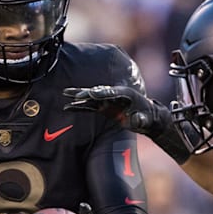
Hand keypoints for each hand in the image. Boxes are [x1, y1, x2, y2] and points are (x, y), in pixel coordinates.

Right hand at [63, 85, 191, 162]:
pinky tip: (68, 107)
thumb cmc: (147, 117)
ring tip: (65, 93)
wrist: (146, 117)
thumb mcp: (146, 120)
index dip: (102, 93)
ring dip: (78, 96)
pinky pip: (89, 107)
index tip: (92, 94)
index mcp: (126, 94)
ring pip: (90, 98)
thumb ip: (141, 120)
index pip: (112, 93)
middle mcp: (114, 95)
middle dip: (87, 93)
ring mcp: (107, 101)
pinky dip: (79, 107)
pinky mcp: (103, 108)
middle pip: (99, 93)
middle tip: (77, 94)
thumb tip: (136, 121)